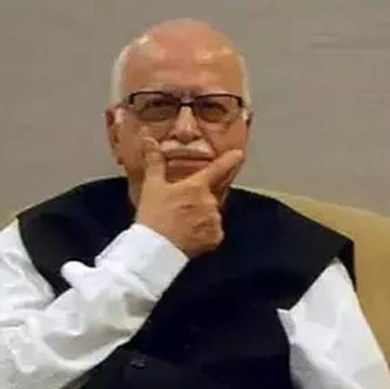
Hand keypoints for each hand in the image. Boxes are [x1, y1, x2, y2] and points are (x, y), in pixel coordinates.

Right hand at [134, 137, 243, 257]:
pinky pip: (213, 230)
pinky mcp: (216, 238)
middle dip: (200, 198)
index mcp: (196, 186)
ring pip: (212, 213)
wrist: (154, 249)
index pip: (218, 169)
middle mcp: (210, 202)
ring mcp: (215, 220)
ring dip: (202, 215)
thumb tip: (149, 140)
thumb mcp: (151, 186)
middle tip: (181, 207)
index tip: (239, 154)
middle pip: (212, 194)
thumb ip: (154, 162)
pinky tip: (189, 234)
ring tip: (182, 223)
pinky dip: (204, 231)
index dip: (230, 160)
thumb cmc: (152, 215)